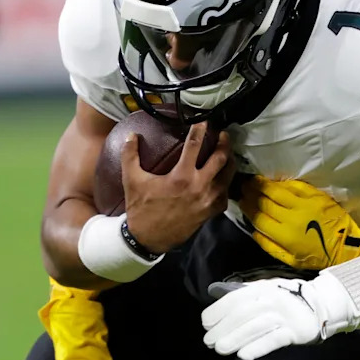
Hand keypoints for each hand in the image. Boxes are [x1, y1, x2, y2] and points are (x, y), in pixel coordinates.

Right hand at [122, 123, 234, 254]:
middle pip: (221, 158)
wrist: (148, 238)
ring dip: (229, 161)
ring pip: (228, 176)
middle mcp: (200, 187)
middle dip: (224, 142)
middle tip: (223, 133)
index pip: (195, 144)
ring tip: (227, 152)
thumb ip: (130, 155)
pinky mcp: (211, 212)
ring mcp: (208, 200)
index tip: (204, 120)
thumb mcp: (132, 180)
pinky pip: (225, 195)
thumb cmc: (141, 208)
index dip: (201, 129)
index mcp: (182, 176)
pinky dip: (226, 184)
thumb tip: (132, 135)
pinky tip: (223, 178)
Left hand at [201, 273, 354, 359]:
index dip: (218, 311)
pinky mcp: (295, 331)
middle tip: (208, 341)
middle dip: (223, 328)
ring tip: (220, 349)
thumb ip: (243, 293)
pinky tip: (244, 355)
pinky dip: (258, 347)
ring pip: (256, 327)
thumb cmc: (286, 299)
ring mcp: (285, 315)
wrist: (320, 305)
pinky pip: (274, 340)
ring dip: (235, 338)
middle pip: (243, 314)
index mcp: (261, 288)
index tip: (206, 324)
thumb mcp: (265, 289)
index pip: (235, 299)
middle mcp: (272, 299)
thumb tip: (215, 293)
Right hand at [240, 177, 359, 269]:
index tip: (240, 200)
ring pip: (276, 190)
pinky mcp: (314, 195)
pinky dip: (281, 182)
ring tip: (253, 180)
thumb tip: (254, 230)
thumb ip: (269, 246)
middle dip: (251, 192)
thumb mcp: (290, 260)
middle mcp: (291, 216)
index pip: (258, 216)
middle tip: (242, 185)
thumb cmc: (317, 256)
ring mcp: (304, 204)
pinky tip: (274, 181)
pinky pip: (293, 185)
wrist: (345, 246)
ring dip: (262, 184)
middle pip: (264, 200)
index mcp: (284, 235)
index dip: (247, 207)